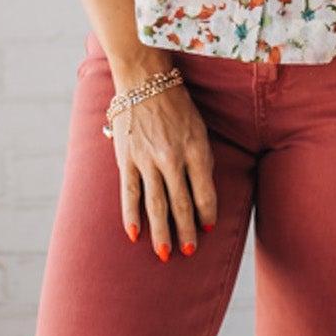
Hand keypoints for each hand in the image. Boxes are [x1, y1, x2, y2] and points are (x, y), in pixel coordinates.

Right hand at [108, 76, 217, 260]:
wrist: (145, 82)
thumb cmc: (177, 108)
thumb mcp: (200, 131)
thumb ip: (202, 162)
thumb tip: (203, 195)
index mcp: (195, 150)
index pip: (204, 192)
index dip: (207, 213)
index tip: (208, 228)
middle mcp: (172, 158)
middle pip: (181, 204)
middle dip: (186, 231)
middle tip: (189, 252)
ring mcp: (147, 160)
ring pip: (156, 204)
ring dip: (161, 232)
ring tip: (164, 254)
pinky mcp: (127, 159)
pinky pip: (130, 193)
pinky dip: (132, 216)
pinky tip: (135, 234)